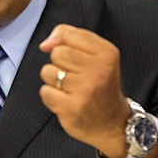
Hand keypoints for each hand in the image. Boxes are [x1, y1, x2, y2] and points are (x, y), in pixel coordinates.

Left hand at [38, 24, 130, 157]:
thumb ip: (70, 37)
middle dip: (59, 63)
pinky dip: (50, 96)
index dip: (63, 44)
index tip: (73, 57)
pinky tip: (65, 100)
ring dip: (53, 80)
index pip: (67, 34)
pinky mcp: (72, 107)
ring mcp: (85, 90)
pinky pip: (45, 92)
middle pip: (56, 53)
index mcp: (107, 53)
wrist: (113, 122)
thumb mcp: (96, 53)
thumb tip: (45, 44)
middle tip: (74, 76)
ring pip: (47, 72)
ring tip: (69, 88)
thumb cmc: (100, 83)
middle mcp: (99, 70)